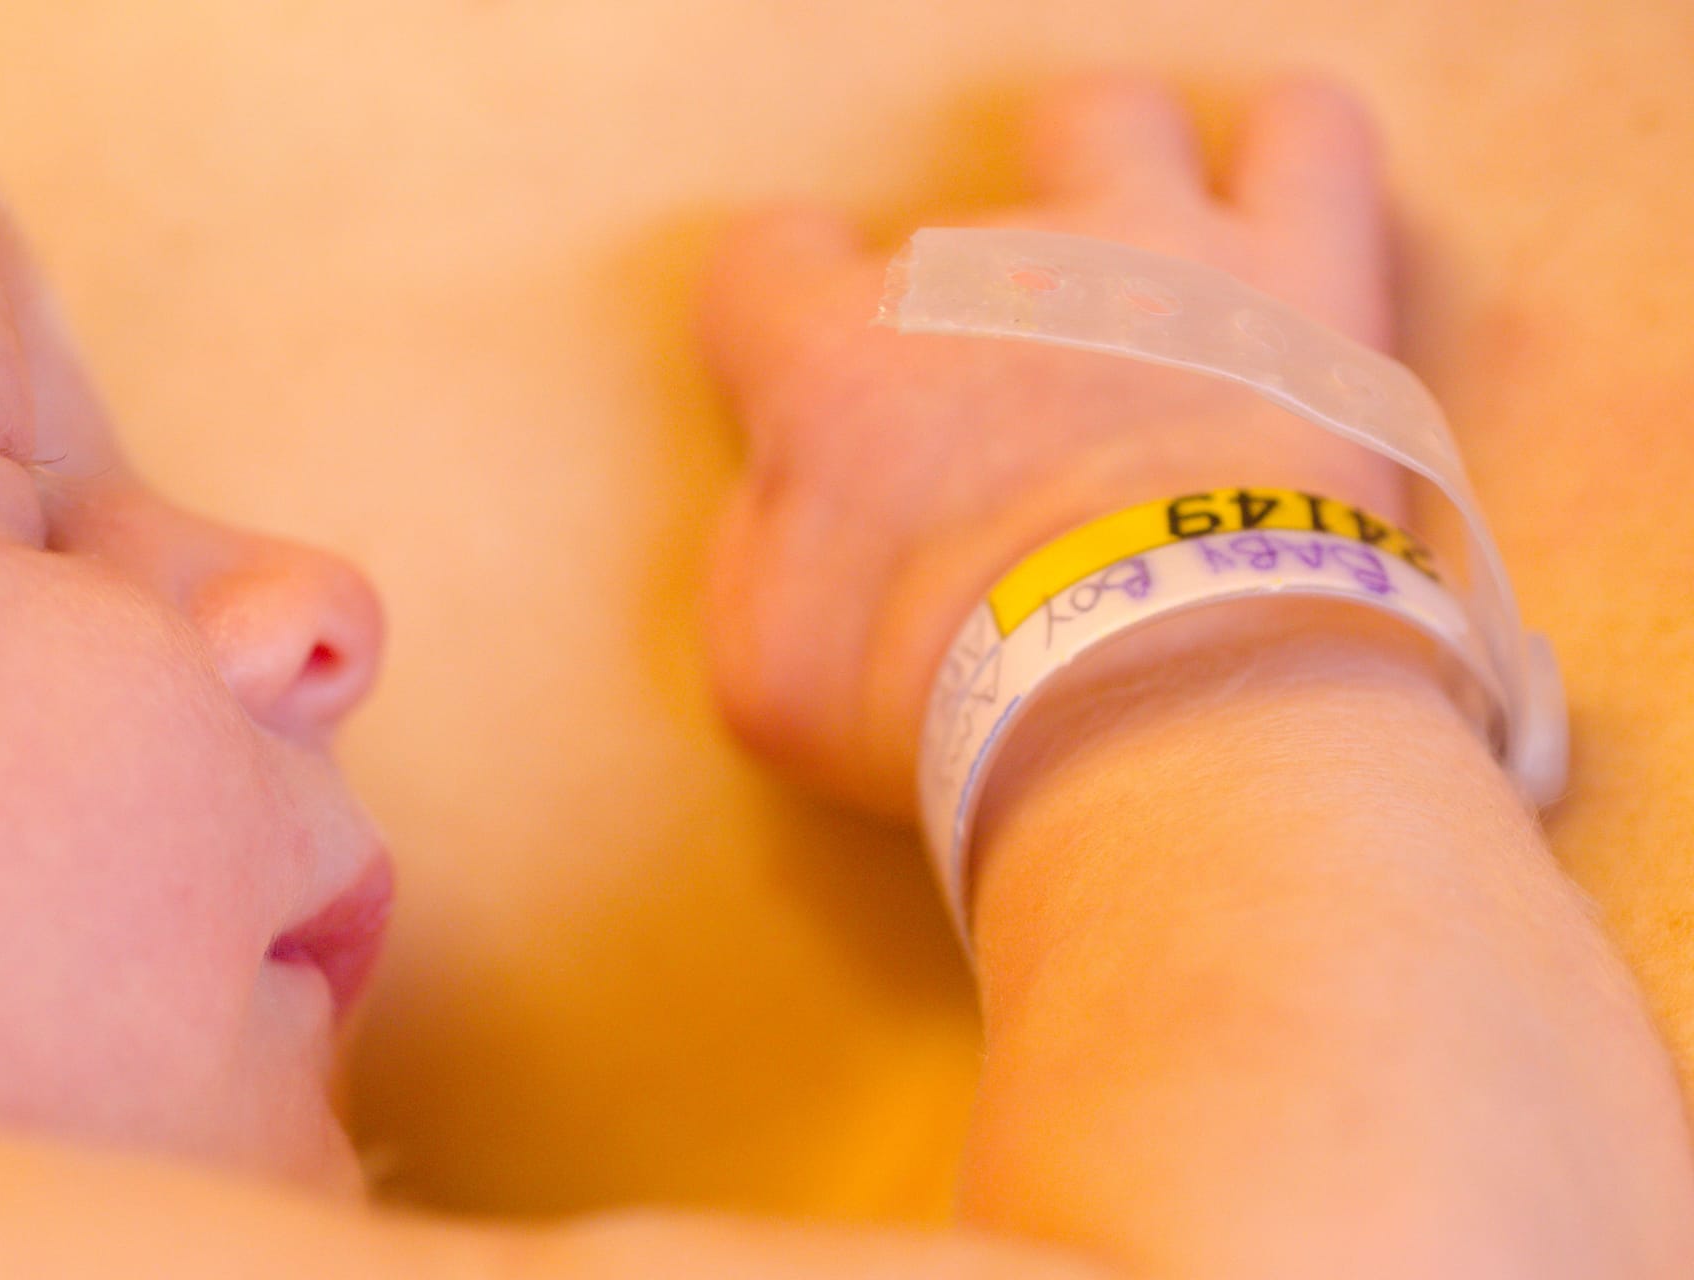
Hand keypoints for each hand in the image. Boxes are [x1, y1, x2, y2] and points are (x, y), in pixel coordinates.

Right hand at [699, 73, 1408, 818]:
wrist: (1162, 721)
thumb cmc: (955, 711)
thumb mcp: (767, 675)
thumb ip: (756, 552)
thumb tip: (788, 496)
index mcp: (838, 362)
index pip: (761, 264)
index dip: (781, 323)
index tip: (827, 398)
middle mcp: (983, 275)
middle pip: (944, 238)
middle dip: (959, 326)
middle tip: (1008, 451)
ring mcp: (1151, 252)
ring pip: (1108, 124)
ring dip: (1105, 189)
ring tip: (1135, 307)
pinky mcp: (1300, 274)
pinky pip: (1304, 130)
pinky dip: (1284, 161)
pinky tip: (1268, 237)